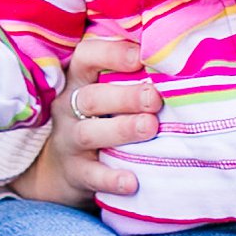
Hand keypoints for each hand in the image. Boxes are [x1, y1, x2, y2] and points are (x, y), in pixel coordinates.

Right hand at [12, 30, 160, 209]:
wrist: (59, 168)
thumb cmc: (97, 116)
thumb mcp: (103, 90)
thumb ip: (129, 74)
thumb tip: (176, 55)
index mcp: (78, 80)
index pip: (86, 57)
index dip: (112, 54)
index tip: (141, 57)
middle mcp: (68, 108)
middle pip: (90, 98)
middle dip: (125, 96)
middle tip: (155, 98)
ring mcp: (68, 141)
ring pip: (88, 133)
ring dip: (121, 129)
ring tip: (150, 127)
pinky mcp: (74, 173)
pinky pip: (91, 176)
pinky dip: (111, 179)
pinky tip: (133, 181)